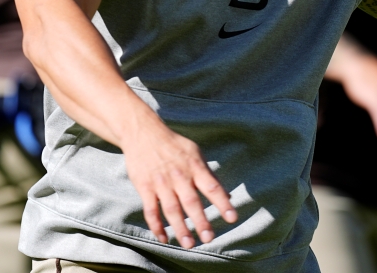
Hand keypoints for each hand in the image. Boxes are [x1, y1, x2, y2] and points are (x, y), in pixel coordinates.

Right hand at [121, 117, 237, 248]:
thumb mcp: (195, 153)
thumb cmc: (174, 145)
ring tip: (189, 244)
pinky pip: (151, 210)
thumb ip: (210, 176)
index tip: (232, 218)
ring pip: (171, 210)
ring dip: (180, 228)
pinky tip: (163, 238)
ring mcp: (161, 183)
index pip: (212, 187)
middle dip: (201, 221)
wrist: (143, 132)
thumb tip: (228, 196)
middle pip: (191, 202)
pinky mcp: (145, 187)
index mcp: (195, 167)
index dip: (223, 203)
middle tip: (209, 238)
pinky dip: (156, 225)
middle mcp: (179, 176)